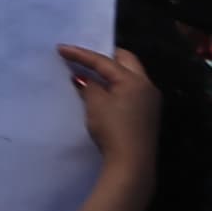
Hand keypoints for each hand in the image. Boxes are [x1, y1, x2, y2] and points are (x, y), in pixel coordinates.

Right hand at [59, 43, 160, 173]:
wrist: (132, 162)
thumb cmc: (113, 129)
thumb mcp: (95, 103)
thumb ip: (89, 85)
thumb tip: (85, 79)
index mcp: (135, 80)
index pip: (104, 61)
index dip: (81, 54)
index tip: (61, 48)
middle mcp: (147, 86)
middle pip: (125, 61)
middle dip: (104, 56)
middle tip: (84, 56)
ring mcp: (150, 100)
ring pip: (130, 75)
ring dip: (111, 71)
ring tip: (90, 71)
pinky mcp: (147, 113)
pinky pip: (131, 89)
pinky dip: (116, 85)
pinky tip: (103, 90)